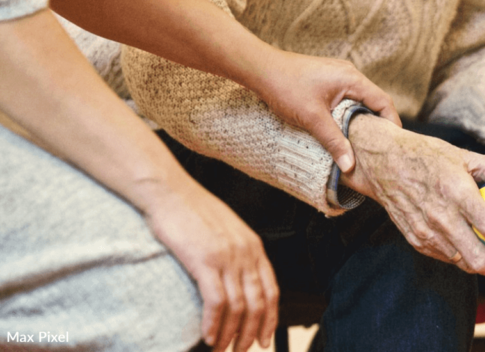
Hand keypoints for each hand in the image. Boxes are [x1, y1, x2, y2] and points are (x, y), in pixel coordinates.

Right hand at [138, 179, 278, 351]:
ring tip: (221, 349)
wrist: (169, 191)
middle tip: (240, 350)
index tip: (264, 339)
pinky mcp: (204, 260)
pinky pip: (216, 302)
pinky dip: (214, 324)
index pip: (272, 290)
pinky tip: (208, 336)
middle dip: (251, 333)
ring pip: (239, 307)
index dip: (270, 319)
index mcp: (254, 246)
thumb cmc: (191, 210)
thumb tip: (237, 279)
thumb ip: (237, 253)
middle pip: (258, 303)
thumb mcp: (226, 230)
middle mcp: (246, 253)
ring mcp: (227, 257)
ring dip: (231, 334)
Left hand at [250, 51, 401, 172]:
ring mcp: (338, 75)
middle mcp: (349, 74)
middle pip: (374, 101)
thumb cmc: (286, 87)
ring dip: (361, 120)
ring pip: (359, 101)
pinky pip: (346, 99)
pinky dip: (349, 114)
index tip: (393, 144)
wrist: (260, 68)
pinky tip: (343, 130)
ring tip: (363, 143)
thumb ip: (334, 141)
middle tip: (380, 148)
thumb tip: (350, 166)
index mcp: (352, 79)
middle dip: (378, 125)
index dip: (392, 123)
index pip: (383, 102)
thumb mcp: (313, 118)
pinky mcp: (327, 80)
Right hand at [340, 114, 484, 277]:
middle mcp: (440, 217)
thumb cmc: (428, 155)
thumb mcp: (467, 155)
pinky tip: (475, 249)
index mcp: (456, 193)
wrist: (382, 162)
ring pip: (462, 263)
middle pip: (478, 259)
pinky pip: (446, 257)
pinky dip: (464, 257)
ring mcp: (425, 232)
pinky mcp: (415, 240)